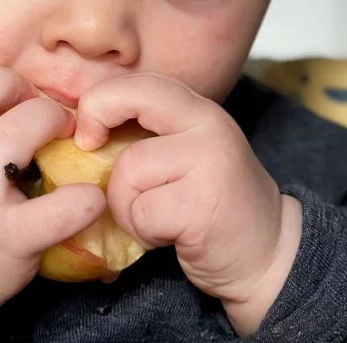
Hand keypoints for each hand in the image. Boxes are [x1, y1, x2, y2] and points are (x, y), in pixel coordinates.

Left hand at [74, 73, 301, 335]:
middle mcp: (208, 126)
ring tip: (154, 218)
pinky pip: (141, 212)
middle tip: (90, 149)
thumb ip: (146, 140)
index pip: (139, 81)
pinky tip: (169, 235)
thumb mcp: (183, 160)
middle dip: (96, 123)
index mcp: (198, 111)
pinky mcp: (203, 204)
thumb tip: (79, 138)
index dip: (100, 100)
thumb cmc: (211, 210)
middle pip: (131, 101)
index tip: (88, 134)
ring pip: (128, 171)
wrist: (267, 257)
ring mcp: (210, 163)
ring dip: (126, 206)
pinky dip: (143, 230)